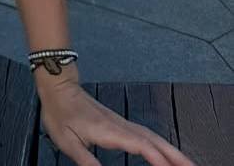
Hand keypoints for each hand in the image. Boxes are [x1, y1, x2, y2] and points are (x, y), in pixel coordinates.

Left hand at [39, 76, 195, 165]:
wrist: (57, 87)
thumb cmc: (60, 114)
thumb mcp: (67, 141)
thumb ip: (86, 161)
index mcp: (110, 131)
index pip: (142, 145)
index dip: (159, 159)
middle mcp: (121, 125)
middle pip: (155, 140)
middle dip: (175, 156)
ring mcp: (121, 123)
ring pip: (153, 136)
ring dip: (171, 150)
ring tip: (187, 164)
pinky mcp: (119, 123)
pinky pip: (146, 134)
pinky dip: (160, 144)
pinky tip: (164, 152)